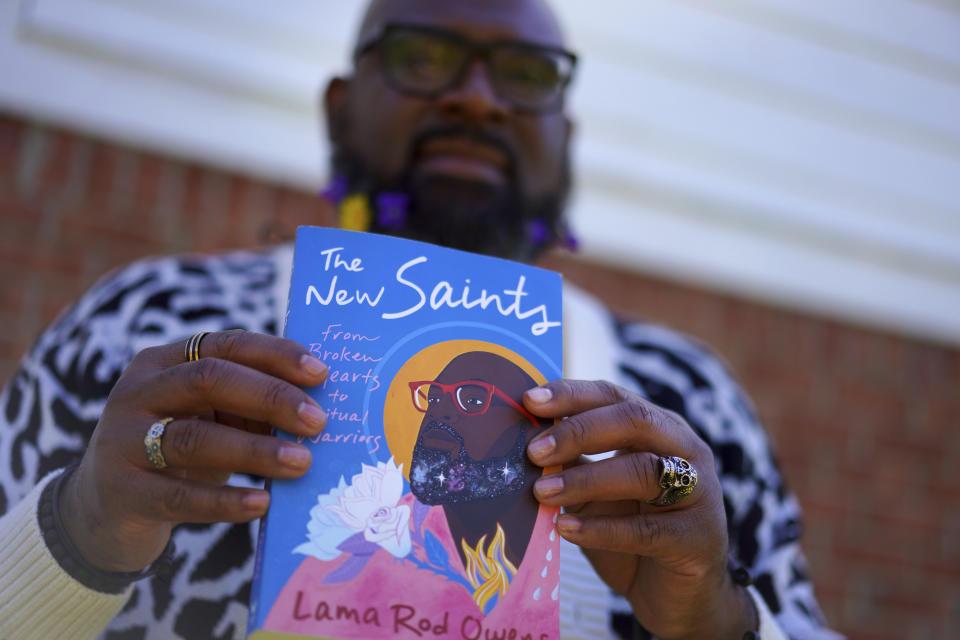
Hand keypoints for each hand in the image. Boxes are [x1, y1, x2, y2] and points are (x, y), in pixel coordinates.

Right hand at [60, 330, 328, 572]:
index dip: (275, 355)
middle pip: (208, 380)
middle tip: (318, 421)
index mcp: (164, 362)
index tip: (321, 373)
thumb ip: (251, 408)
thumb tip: (317, 412)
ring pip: (194, 439)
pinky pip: (179, 496)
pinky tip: (262, 504)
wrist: (105, 511)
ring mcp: (122, 441)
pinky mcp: (121, 492)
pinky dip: (225, 501)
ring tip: (302, 463)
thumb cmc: (179, 453)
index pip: (226, 345)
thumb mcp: (209, 419)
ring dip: (255, 451)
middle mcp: (137, 392)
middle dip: (270, 398)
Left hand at [524, 380, 755, 639]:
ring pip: (644, 472)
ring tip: (542, 492)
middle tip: (534, 451)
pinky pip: (647, 531)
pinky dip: (601, 529)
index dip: (572, 395)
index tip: (529, 401)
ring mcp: (699, 492)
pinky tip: (566, 529)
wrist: (675, 594)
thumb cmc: (630, 530)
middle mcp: (685, 449)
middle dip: (579, 431)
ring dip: (586, 479)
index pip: (614, 395)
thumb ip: (571, 462)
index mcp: (658, 427)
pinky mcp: (698, 539)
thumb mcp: (594, 491)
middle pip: (634, 420)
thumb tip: (523, 439)